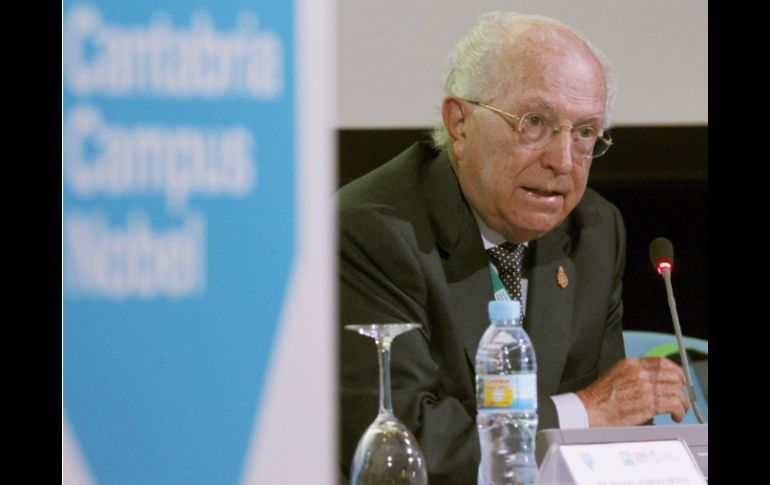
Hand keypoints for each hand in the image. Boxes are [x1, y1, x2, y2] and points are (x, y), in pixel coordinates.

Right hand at [575, 357, 689, 426]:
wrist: (589, 409)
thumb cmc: (599, 398)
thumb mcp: (616, 375)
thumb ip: (634, 375)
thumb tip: (651, 381)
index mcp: (631, 364)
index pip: (661, 362)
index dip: (675, 370)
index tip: (678, 378)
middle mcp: (640, 373)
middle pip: (672, 375)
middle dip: (681, 387)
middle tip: (681, 396)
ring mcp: (645, 387)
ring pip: (676, 390)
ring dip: (682, 402)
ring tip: (679, 409)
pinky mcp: (648, 403)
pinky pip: (674, 404)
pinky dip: (679, 411)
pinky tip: (674, 416)